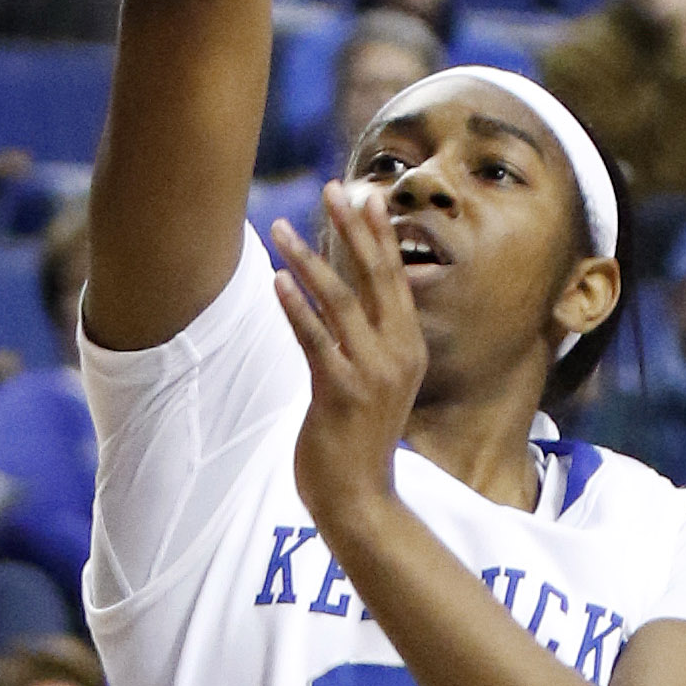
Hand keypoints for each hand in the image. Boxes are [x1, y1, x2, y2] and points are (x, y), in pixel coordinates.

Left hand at [271, 185, 427, 527]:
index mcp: (408, 345)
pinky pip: (316, 342)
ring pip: (341, 302)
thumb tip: (344, 288)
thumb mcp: (374, 377)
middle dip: (352, 230)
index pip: (393, 277)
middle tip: (333, 189)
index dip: (377, 233)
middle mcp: (398, 353)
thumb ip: (364, 335)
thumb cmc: (357, 433)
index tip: (362, 193)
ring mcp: (372, 374)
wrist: (359, 496)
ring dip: (309, 261)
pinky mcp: (341, 394)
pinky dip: (297, 309)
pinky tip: (277, 282)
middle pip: (376, 277)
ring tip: (280, 229)